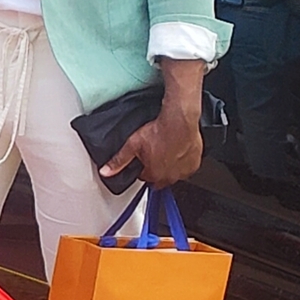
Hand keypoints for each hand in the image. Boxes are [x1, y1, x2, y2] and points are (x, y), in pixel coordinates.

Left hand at [104, 63, 206, 187]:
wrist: (179, 121)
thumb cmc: (159, 131)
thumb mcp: (132, 145)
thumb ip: (118, 161)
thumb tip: (106, 171)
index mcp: (153, 174)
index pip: (145, 178)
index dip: (143, 168)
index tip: (144, 160)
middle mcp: (169, 176)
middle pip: (160, 179)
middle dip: (156, 170)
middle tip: (155, 156)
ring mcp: (183, 171)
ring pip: (174, 174)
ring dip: (170, 167)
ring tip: (166, 152)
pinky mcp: (194, 163)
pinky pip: (187, 168)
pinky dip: (183, 162)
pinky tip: (178, 151)